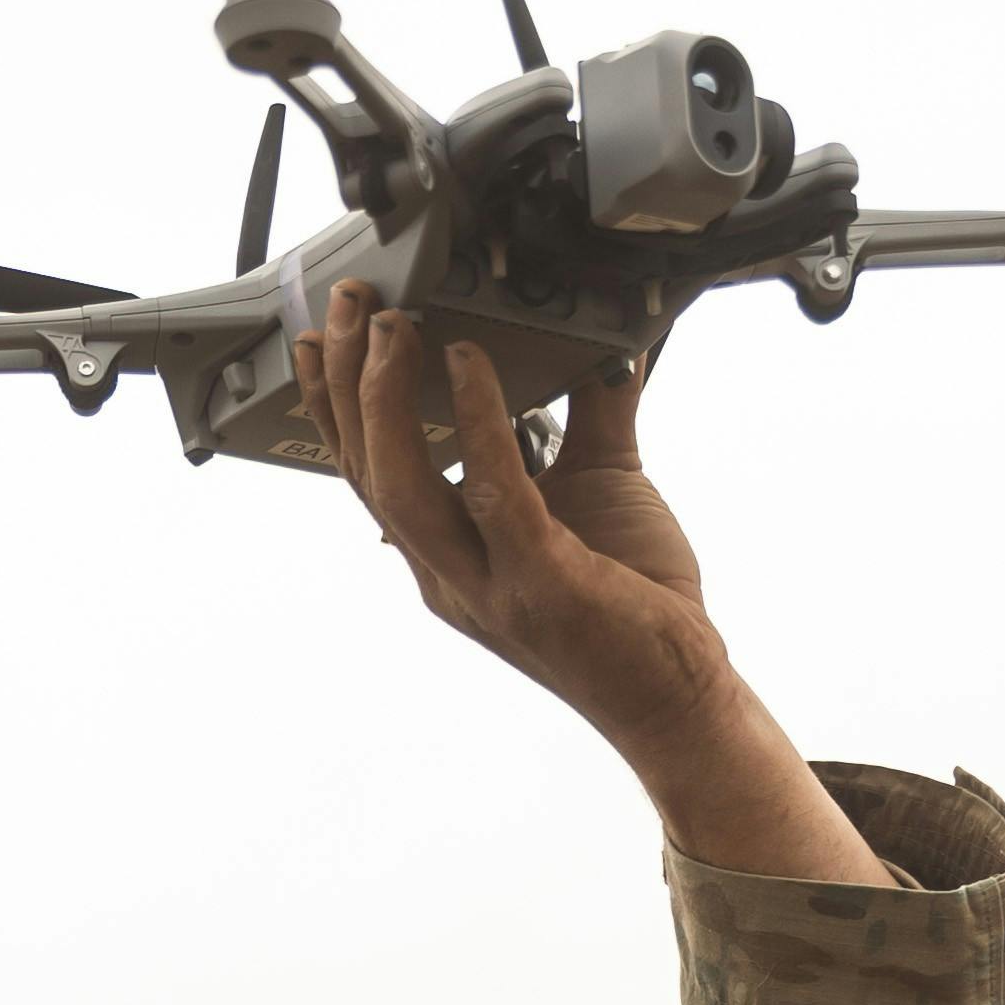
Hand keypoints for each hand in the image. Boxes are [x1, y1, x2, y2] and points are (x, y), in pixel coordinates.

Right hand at [291, 284, 885, 887]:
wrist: (680, 700)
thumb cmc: (638, 609)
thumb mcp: (603, 491)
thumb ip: (593, 416)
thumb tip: (604, 345)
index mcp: (447, 561)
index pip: (370, 475)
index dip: (336, 405)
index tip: (325, 338)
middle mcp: (451, 577)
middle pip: (368, 472)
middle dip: (344, 382)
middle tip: (351, 304)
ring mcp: (490, 585)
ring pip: (402, 485)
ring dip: (386, 399)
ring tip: (394, 327)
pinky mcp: (543, 582)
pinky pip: (495, 491)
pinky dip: (479, 421)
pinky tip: (472, 363)